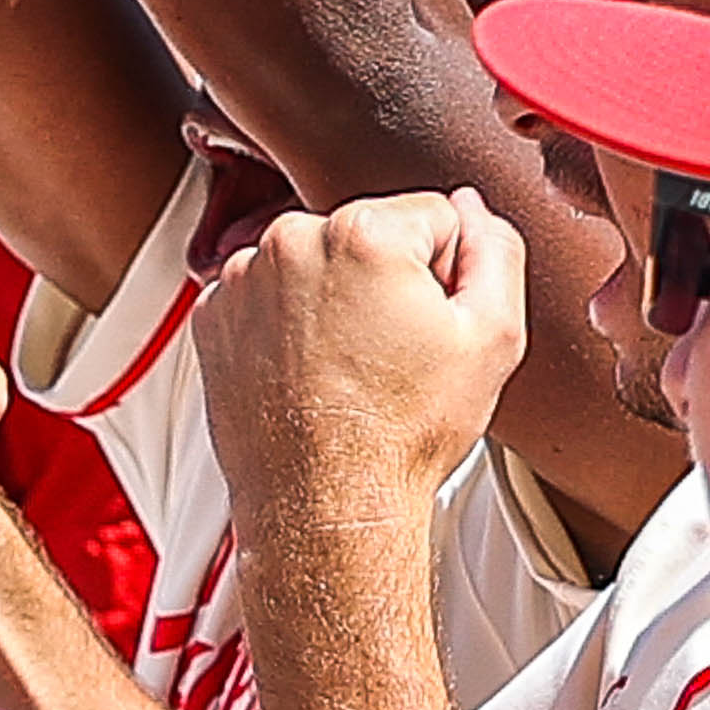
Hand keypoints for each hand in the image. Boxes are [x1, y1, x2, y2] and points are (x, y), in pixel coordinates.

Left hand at [194, 188, 530, 535]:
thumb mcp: (493, 335)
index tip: (435, 320)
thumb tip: (472, 209)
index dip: (449, 270)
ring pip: (316, 261)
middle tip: (395, 349)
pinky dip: (289, 322)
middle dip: (389, 278)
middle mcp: (288, 243)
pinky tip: (311, 371)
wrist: (323, 500)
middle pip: (369, 232)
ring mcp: (241, 279)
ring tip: (352, 365)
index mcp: (359, 233)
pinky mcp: (212, 315)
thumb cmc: (399, 433)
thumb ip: (496, 249)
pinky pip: (269, 295)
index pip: (433, 214)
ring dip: (336, 297)